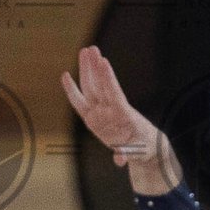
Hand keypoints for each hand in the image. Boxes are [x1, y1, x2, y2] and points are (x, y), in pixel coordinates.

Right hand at [60, 46, 180, 192]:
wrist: (143, 148)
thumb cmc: (144, 147)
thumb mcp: (139, 152)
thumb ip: (126, 154)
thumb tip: (119, 159)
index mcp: (123, 116)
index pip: (114, 94)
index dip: (108, 79)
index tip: (104, 62)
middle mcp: (110, 112)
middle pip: (100, 87)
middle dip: (94, 68)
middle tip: (91, 49)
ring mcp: (101, 114)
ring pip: (91, 88)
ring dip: (87, 70)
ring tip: (84, 51)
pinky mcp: (92, 119)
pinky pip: (80, 102)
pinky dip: (72, 90)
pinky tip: (65, 76)